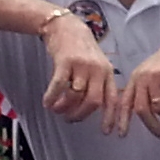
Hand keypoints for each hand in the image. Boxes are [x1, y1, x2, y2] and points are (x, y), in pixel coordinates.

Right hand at [40, 13, 120, 131]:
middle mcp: (97, 70)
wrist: (67, 27)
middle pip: (93, 101)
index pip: (113, 99)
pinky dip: (52, 98)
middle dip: (81, 115)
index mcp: (107, 73)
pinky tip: (47, 103)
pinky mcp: (66, 61)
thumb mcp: (97, 65)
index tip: (107, 132)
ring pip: (76, 96)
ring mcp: (82, 66)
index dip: (111, 117)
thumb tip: (91, 109)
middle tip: (70, 119)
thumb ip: (97, 84)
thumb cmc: (81, 50)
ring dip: (65, 108)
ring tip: (57, 110)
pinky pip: (58, 86)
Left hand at [123, 32, 159, 136]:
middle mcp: (143, 77)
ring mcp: (157, 76)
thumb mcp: (152, 75)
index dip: (122, 120)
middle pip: (142, 109)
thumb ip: (146, 92)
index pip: (124, 102)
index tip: (121, 135)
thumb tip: (143, 114)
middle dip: (153, 126)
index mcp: (135, 78)